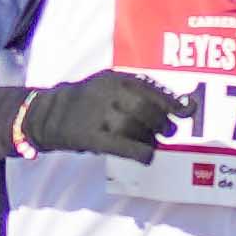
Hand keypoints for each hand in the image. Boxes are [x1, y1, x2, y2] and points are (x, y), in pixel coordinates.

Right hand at [15, 71, 186, 160]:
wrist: (48, 114)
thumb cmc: (88, 101)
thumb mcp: (110, 85)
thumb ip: (142, 92)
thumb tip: (183, 107)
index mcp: (115, 79)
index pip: (152, 89)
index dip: (173, 102)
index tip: (188, 111)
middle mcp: (108, 94)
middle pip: (146, 110)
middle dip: (162, 123)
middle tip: (166, 132)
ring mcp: (98, 115)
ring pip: (135, 128)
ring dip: (150, 139)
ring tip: (151, 143)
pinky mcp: (91, 137)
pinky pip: (122, 146)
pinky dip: (140, 153)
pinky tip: (148, 157)